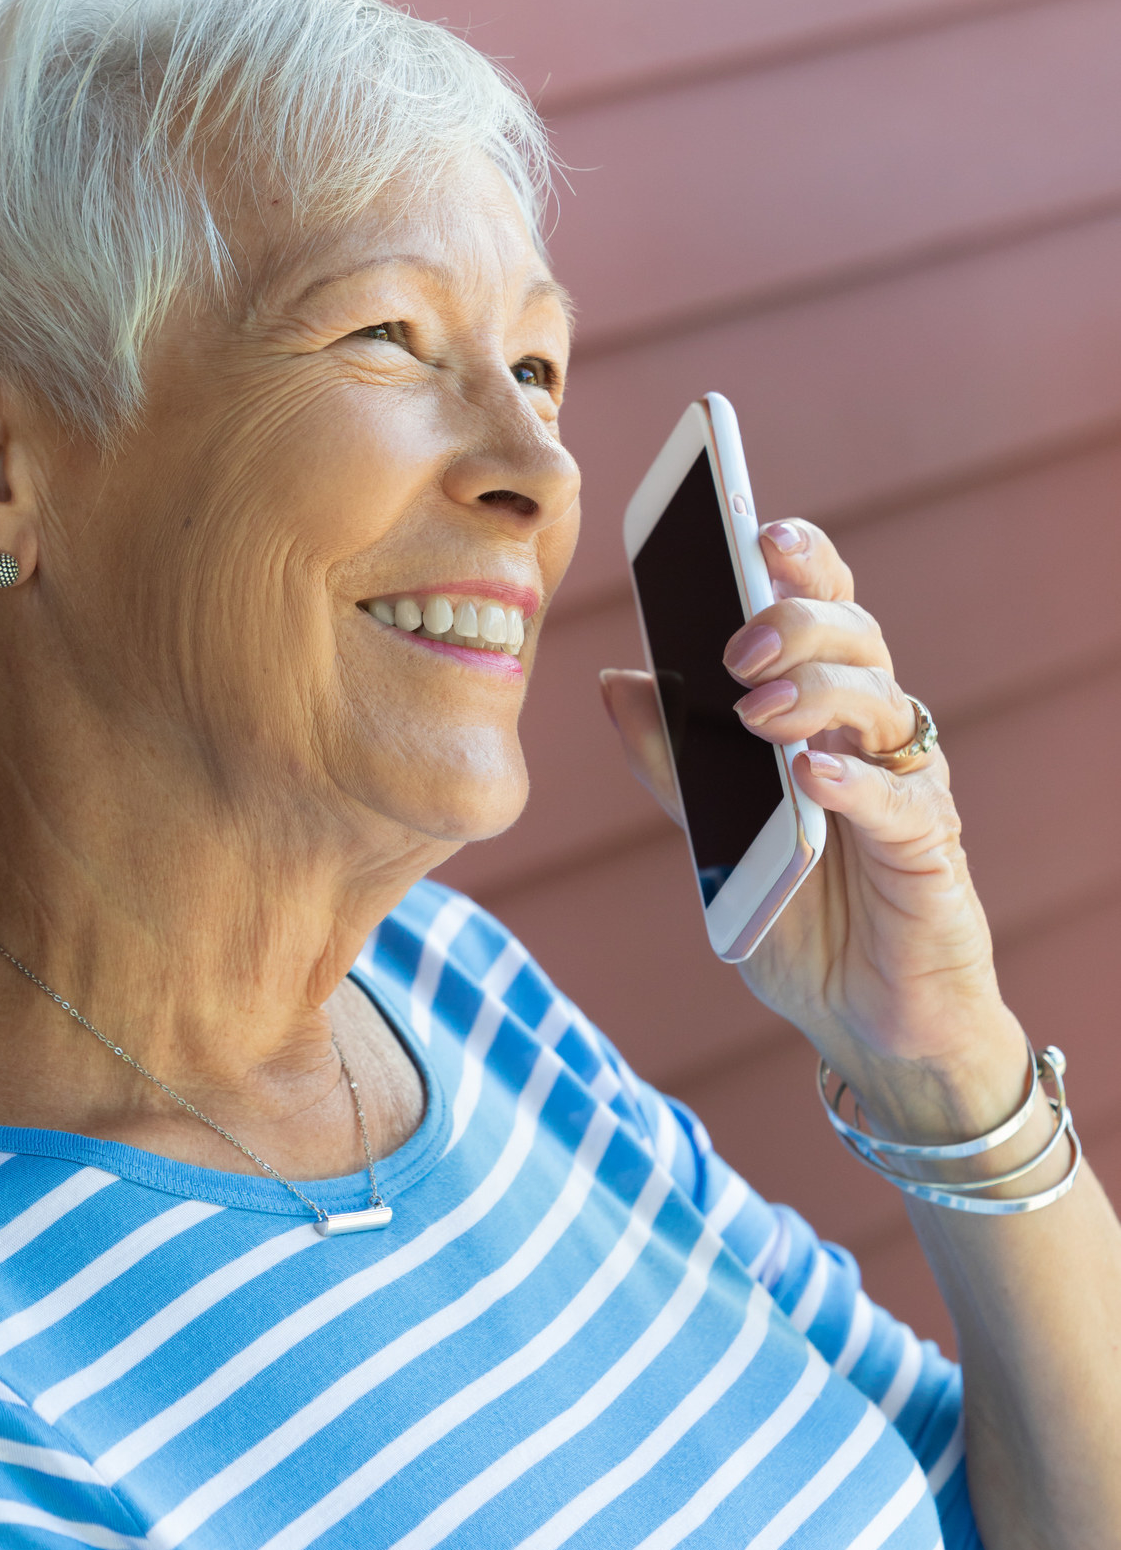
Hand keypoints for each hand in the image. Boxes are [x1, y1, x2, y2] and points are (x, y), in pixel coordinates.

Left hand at [602, 520, 1025, 1136]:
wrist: (864, 1023)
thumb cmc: (801, 915)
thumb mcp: (715, 837)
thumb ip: (674, 762)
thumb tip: (616, 681)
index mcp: (825, 712)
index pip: (823, 609)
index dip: (799, 560)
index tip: (752, 526)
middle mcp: (875, 734)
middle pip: (858, 636)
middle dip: (796, 622)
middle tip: (734, 649)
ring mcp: (909, 786)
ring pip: (883, 701)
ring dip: (816, 694)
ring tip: (759, 712)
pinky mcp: (932, 848)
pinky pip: (901, 800)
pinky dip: (854, 783)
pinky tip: (811, 779)